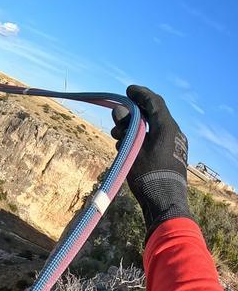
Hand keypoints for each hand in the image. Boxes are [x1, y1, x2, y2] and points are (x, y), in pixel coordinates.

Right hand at [111, 85, 191, 238]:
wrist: (164, 200)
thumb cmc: (147, 173)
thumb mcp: (132, 148)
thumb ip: (127, 126)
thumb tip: (120, 108)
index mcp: (167, 127)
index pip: (154, 102)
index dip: (141, 94)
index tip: (128, 90)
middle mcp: (174, 132)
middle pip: (153, 115)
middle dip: (133, 114)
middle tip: (117, 118)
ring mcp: (174, 144)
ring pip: (152, 128)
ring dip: (134, 128)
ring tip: (117, 138)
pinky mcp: (171, 155)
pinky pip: (155, 139)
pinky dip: (141, 138)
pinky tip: (128, 148)